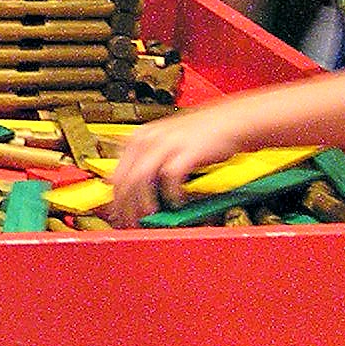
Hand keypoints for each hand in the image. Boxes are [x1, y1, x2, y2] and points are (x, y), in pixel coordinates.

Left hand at [107, 105, 246, 225]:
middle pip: (126, 178)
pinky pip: (171, 176)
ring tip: (149, 218)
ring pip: (142, 178)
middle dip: (126, 207)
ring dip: (143, 203)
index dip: (116, 200)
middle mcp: (149, 138)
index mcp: (139, 137)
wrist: (229, 121)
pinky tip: (176, 203)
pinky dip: (171, 193)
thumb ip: (146, 161)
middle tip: (131, 224)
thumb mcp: (164, 142)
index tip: (119, 216)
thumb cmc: (198, 135)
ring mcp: (167, 143)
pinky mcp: (187, 150)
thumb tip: (131, 191)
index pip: (117, 174)